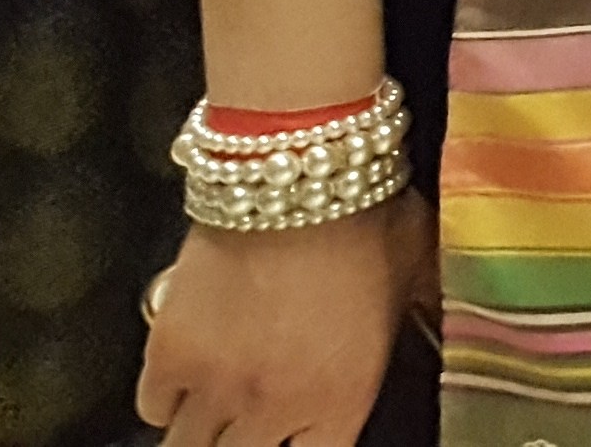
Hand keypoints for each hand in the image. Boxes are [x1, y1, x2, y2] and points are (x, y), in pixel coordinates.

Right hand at [136, 195, 429, 446]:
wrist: (295, 172)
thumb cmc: (366, 214)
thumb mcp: (418, 272)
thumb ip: (420, 319)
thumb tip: (439, 326)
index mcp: (343, 396)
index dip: (308, 445)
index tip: (302, 432)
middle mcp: (273, 404)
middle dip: (249, 444)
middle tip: (252, 423)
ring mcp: (214, 382)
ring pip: (186, 446)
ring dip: (203, 430)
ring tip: (217, 412)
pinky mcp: (166, 351)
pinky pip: (151, 405)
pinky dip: (165, 400)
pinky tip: (186, 381)